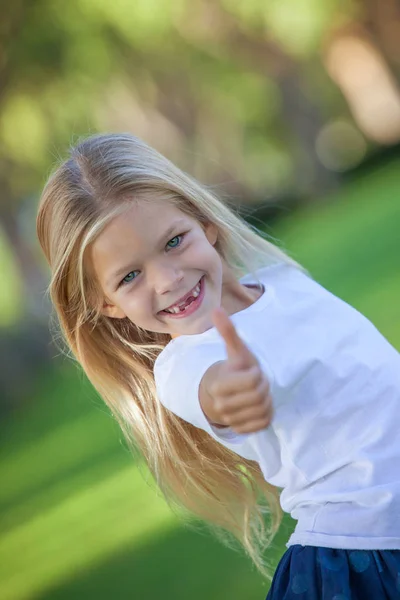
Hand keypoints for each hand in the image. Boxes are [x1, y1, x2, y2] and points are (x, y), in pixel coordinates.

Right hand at [209, 307, 272, 433]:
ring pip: (263, 409)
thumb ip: (228, 332)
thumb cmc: (233, 369)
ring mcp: (232, 420)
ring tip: (258, 392)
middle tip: (257, 382)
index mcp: (219, 385)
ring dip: (267, 400)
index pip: (253, 380)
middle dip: (264, 386)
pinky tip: (259, 405)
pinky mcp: (242, 430)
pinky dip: (267, 413)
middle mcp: (222, 406)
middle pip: (259, 395)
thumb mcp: (234, 351)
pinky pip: (264, 422)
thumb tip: (216, 309)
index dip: (257, 373)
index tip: (252, 371)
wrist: (221, 395)